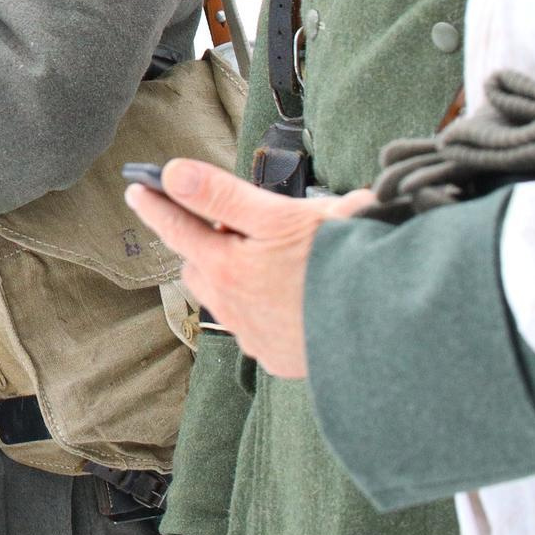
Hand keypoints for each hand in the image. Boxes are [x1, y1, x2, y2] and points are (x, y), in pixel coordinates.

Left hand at [127, 158, 372, 378]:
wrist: (397, 332)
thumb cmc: (343, 267)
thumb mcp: (281, 217)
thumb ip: (221, 196)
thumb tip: (173, 175)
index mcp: (227, 269)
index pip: (178, 228)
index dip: (157, 206)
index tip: (137, 190)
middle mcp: (234, 309)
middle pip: (201, 266)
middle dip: (207, 244)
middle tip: (235, 226)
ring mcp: (257, 338)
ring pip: (225, 299)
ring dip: (234, 276)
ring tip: (265, 259)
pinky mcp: (283, 360)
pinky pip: (255, 328)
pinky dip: (262, 308)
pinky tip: (291, 297)